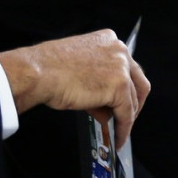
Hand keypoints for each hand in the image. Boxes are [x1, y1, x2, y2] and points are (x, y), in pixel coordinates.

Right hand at [0, 30, 150, 146]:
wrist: (38, 73)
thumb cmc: (48, 69)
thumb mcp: (81, 71)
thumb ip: (99, 85)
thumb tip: (108, 109)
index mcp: (108, 40)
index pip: (128, 67)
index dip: (127, 88)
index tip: (124, 102)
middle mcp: (119, 50)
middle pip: (139, 81)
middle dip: (134, 103)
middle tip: (127, 118)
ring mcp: (121, 66)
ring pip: (133, 99)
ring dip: (126, 118)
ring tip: (117, 131)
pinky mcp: (119, 85)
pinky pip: (126, 113)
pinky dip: (123, 128)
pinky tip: (117, 137)